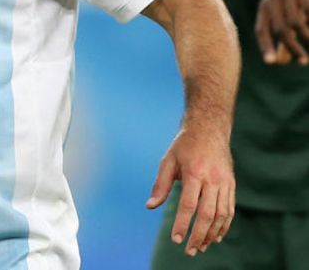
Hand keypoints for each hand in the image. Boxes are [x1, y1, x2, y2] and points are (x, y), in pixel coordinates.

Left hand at [146, 126, 234, 255]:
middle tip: (190, 251)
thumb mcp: (168, 161)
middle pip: (207, 214)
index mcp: (195, 173)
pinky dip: (224, 225)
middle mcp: (213, 179)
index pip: (189, 205)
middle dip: (199, 235)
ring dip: (212, 234)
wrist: (209, 129)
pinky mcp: (231, 184)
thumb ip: (160, 185)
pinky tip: (216, 236)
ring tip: (202, 247)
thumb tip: (150, 206)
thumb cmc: (184, 145)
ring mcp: (225, 182)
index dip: (183, 224)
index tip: (177, 240)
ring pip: (221, 215)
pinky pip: (230, 209)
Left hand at [255, 0, 308, 64]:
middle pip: (281, 30)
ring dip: (307, 38)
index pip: (262, 29)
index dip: (265, 45)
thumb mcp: (287, 13)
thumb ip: (284, 34)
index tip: (270, 62)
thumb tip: (280, 60)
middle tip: (303, 62)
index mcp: (266, 6)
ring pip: (296, 24)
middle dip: (293, 49)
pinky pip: (308, 11)